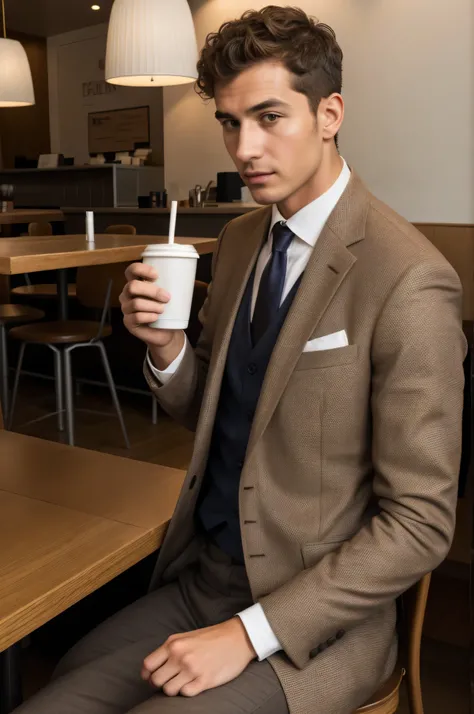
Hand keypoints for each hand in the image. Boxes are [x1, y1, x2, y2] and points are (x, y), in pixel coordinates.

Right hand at [120, 262, 174, 348]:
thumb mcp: (170, 295)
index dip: (141, 269)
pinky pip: (136, 317)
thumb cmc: (167, 310)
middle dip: (151, 291)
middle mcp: (127, 294)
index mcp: (136, 282)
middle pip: (132, 286)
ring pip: (136, 303)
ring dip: (153, 306)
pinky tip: (156, 318)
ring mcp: (126, 308)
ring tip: (163, 310)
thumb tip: (188, 276)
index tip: (156, 275)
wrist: (166, 332)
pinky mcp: (128, 322)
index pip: (132, 270)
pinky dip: (149, 317)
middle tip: (167, 297)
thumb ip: (172, 284)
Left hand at [142, 618, 256, 697]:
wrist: (237, 638)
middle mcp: (180, 656)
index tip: (152, 676)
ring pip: (169, 690)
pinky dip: (188, 691)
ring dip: (175, 688)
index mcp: (173, 644)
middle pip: (156, 681)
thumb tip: (151, 669)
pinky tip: (195, 682)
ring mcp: (192, 669)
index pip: (148, 665)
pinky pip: (185, 694)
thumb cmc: (211, 638)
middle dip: (161, 683)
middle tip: (171, 679)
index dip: (148, 674)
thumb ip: (169, 650)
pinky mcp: (204, 681)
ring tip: (184, 680)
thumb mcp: (186, 637)